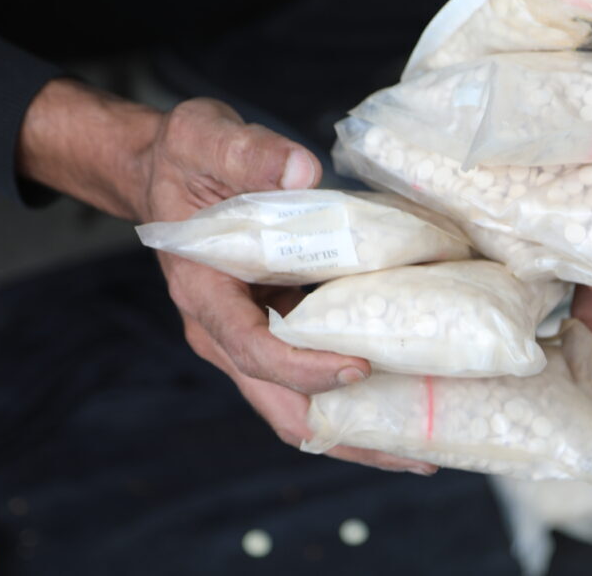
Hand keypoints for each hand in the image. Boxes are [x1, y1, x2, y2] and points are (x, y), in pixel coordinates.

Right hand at [18, 80, 435, 473]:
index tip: (356, 368)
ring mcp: (251, 335)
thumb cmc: (186, 157)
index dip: (303, 368)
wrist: (166, 169)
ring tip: (425, 444)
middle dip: (345, 437)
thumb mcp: (206, 139)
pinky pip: (313, 373)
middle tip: (416, 452)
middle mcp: (224, 330)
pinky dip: (355, 392)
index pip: (251, 349)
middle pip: (280, 406)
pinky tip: (408, 392)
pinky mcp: (276, 326)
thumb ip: (250, 154)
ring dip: (356, 428)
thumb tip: (304, 172)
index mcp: (204, 293)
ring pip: (299, 404)